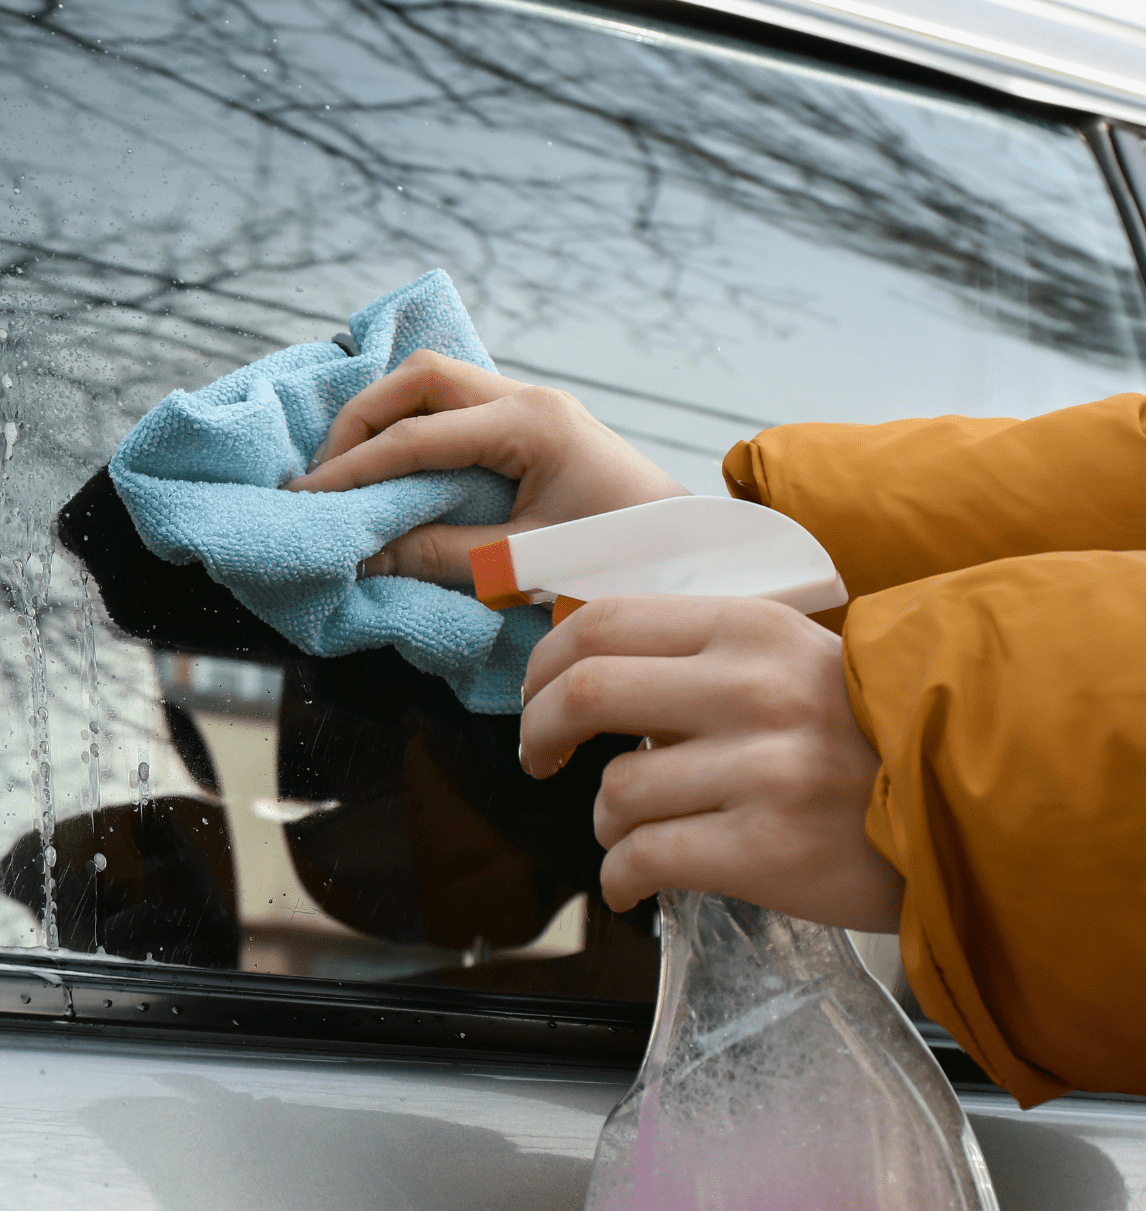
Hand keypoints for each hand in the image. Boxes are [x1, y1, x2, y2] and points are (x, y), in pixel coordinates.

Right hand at [284, 352, 685, 584]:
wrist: (696, 559)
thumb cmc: (623, 563)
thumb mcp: (524, 566)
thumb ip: (438, 555)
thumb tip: (358, 553)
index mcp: (530, 425)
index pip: (416, 437)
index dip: (353, 470)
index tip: (307, 499)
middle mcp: (528, 399)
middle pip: (420, 378)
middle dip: (361, 421)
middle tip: (322, 474)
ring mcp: (533, 404)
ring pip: (435, 382)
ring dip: (385, 417)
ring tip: (347, 468)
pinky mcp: (533, 423)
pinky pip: (456, 405)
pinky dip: (414, 425)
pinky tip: (391, 462)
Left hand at [520, 595, 903, 931]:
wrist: (972, 809)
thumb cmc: (864, 735)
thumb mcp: (791, 659)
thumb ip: (700, 659)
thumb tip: (584, 674)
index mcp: (749, 629)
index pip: (601, 623)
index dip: (544, 663)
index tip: (535, 697)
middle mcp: (751, 690)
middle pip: (585, 692)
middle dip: (538, 730)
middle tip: (538, 758)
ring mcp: (762, 771)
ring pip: (616, 790)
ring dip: (605, 819)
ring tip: (634, 831)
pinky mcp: (767, 850)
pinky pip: (646, 859)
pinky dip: (620, 877)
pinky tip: (630, 885)